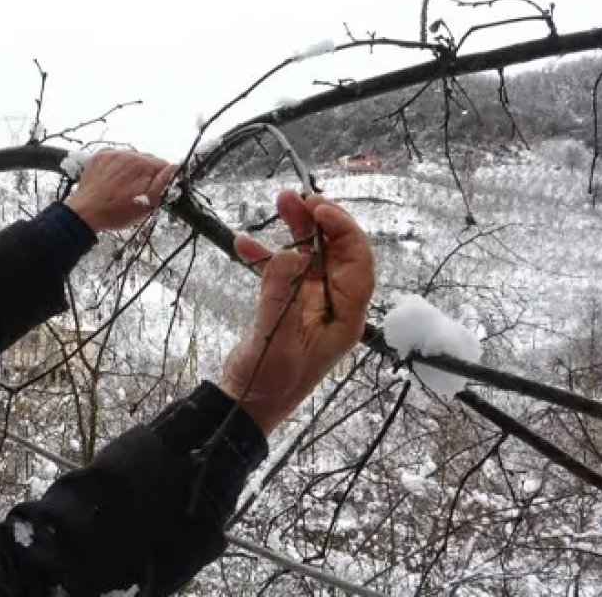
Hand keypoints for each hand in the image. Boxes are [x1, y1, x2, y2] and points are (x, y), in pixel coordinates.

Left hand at [63, 150, 174, 231]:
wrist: (85, 212)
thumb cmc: (116, 212)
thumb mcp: (147, 204)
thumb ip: (163, 184)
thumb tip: (175, 168)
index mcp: (143, 165)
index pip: (164, 165)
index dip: (161, 180)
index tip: (153, 190)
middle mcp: (128, 154)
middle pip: (147, 160)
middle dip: (146, 173)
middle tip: (137, 191)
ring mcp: (112, 154)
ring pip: (131, 158)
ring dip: (131, 169)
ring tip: (122, 187)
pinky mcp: (100, 156)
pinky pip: (116, 157)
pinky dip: (117, 166)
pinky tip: (112, 181)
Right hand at [219, 190, 375, 434]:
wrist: (245, 405)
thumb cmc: (269, 381)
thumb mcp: (277, 337)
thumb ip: (282, 293)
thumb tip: (291, 253)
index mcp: (345, 316)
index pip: (357, 263)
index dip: (343, 230)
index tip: (319, 208)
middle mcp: (333, 306)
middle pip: (336, 253)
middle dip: (319, 222)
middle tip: (296, 197)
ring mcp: (310, 305)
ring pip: (310, 257)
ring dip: (295, 230)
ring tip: (279, 203)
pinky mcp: (287, 306)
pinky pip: (282, 272)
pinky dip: (266, 256)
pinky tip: (243, 243)